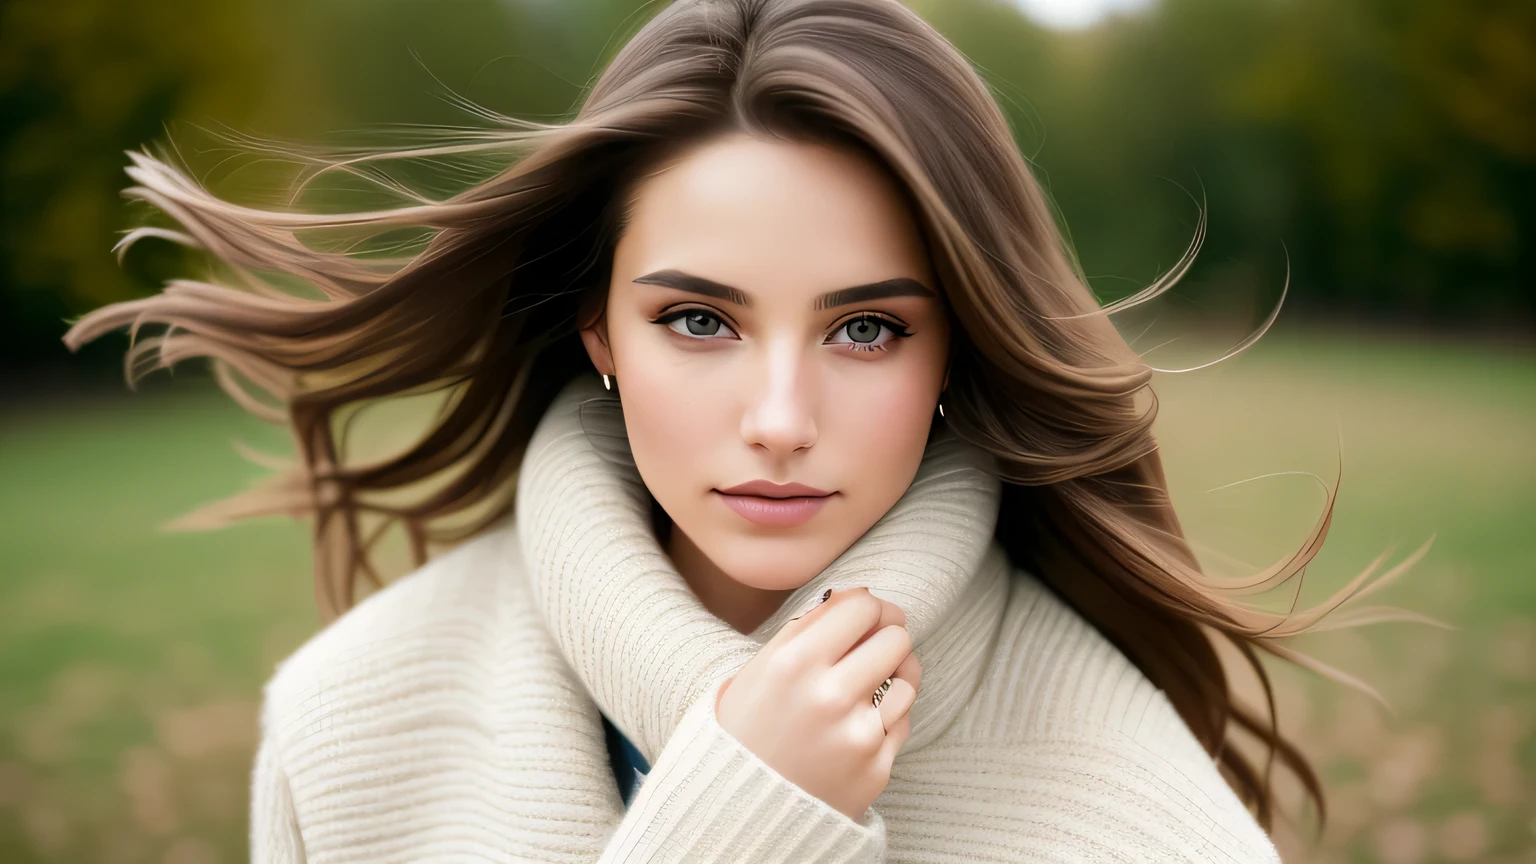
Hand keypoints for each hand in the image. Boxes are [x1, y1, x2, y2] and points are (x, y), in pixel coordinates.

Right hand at [715, 587, 921, 820]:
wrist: (740, 807)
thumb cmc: (748, 727)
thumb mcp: (761, 667)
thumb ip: (808, 626)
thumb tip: (861, 594)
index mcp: (793, 662)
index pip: (864, 607)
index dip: (868, 608)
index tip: (862, 619)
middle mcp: (829, 695)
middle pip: (896, 637)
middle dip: (885, 638)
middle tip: (871, 648)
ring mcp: (857, 734)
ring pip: (909, 679)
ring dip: (894, 676)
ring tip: (870, 685)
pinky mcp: (877, 767)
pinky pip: (903, 721)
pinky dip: (887, 717)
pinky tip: (861, 722)